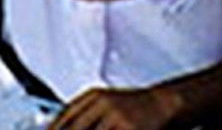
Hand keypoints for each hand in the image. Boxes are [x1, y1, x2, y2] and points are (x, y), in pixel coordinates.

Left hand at [51, 84, 177, 129]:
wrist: (167, 103)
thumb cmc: (136, 105)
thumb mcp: (105, 101)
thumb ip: (82, 113)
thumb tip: (54, 125)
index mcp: (94, 96)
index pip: (64, 117)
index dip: (54, 128)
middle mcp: (103, 104)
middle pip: (75, 128)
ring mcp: (118, 118)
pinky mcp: (132, 129)